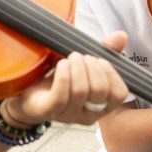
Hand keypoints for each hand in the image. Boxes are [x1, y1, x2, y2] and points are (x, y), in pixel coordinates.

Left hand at [3, 31, 128, 126]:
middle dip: (91, 66)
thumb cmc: (62, 79)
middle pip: (100, 90)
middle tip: (80, 56)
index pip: (119, 94)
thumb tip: (121, 36)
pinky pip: (61, 95)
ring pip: (81, 91)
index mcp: (102, 105)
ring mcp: (69, 115)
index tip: (99, 60)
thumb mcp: (85, 64)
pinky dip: (63, 76)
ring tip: (69, 58)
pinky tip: (61, 65)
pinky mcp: (50, 111)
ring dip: (76, 67)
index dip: (111, 73)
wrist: (29, 93)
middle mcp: (89, 114)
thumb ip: (105, 51)